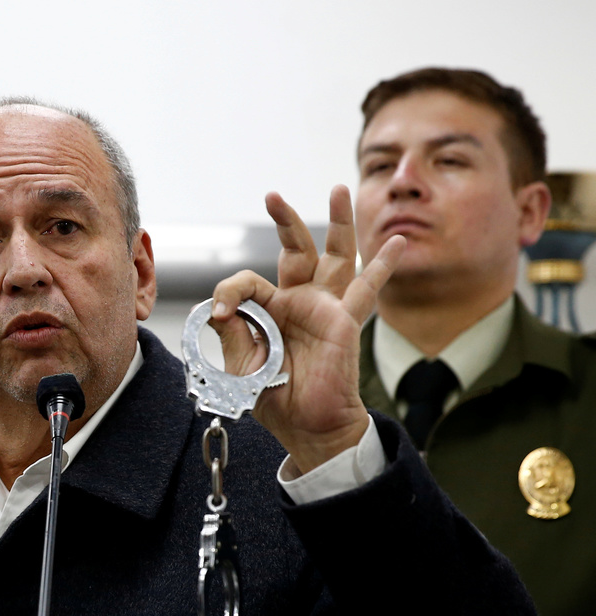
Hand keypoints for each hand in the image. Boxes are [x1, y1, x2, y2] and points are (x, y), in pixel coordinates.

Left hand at [210, 185, 404, 472]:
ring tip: (339, 189)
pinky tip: (397, 244)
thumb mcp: (240, 366)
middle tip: (273, 195)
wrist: (305, 426)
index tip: (222, 313)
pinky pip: (367, 290)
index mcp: (268, 310)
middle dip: (285, 221)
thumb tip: (219, 309)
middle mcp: (298, 301)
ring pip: (335, 256)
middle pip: (295, 250)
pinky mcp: (345, 321)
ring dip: (337, 223)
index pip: (247, 283)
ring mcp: (325, 308)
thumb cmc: (275, 398)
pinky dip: (383, 265)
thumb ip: (231, 335)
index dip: (230, 293)